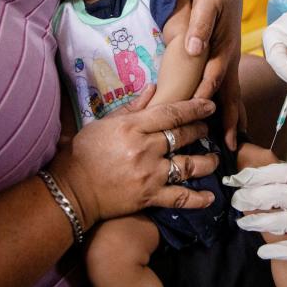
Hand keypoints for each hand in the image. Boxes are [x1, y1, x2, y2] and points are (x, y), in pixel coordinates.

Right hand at [51, 87, 219, 229]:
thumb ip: (132, 107)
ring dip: (207, 162)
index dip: (194, 108)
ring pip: (188, 165)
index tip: (209, 105)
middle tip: (208, 128)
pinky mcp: (149, 197)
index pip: (171, 113)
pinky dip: (197, 199)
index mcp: (133, 127)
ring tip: (215, 159)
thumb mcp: (104, 123)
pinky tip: (211, 197)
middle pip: (183, 136)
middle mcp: (145, 149)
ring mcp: (149, 174)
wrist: (71, 190)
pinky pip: (179, 198)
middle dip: (201, 130)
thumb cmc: (84, 153)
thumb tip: (154, 88)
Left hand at [181, 0, 246, 150]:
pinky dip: (228, 108)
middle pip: (231, 96)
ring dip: (232, 119)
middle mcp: (229, 60)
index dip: (207, 98)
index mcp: (224, 49)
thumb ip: (200, 24)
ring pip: (231, 96)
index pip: (214, 79)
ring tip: (232, 145)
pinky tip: (225, 124)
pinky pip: (227, 91)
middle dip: (231, 121)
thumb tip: (193, 50)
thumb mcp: (207, 0)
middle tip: (231, 148)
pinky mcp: (223, 63)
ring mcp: (228, 63)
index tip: (202, 120)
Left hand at [223, 163, 286, 259]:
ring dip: (254, 223)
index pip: (270, 174)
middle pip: (267, 196)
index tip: (234, 180)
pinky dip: (274, 252)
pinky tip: (262, 252)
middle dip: (246, 199)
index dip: (247, 177)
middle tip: (235, 202)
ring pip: (274, 222)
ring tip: (243, 223)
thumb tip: (266, 173)